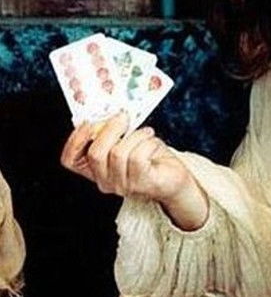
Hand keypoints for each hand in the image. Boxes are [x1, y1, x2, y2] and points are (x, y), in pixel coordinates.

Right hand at [60, 111, 208, 229]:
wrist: (173, 177)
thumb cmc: (150, 156)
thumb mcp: (127, 140)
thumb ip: (114, 131)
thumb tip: (110, 111)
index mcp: (96, 169)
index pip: (70, 160)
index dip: (76, 139)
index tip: (88, 120)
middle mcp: (105, 181)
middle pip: (96, 154)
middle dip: (110, 130)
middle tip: (123, 117)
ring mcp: (123, 185)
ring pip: (119, 153)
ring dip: (135, 136)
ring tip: (146, 133)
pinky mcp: (141, 184)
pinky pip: (138, 158)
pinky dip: (146, 143)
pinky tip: (152, 143)